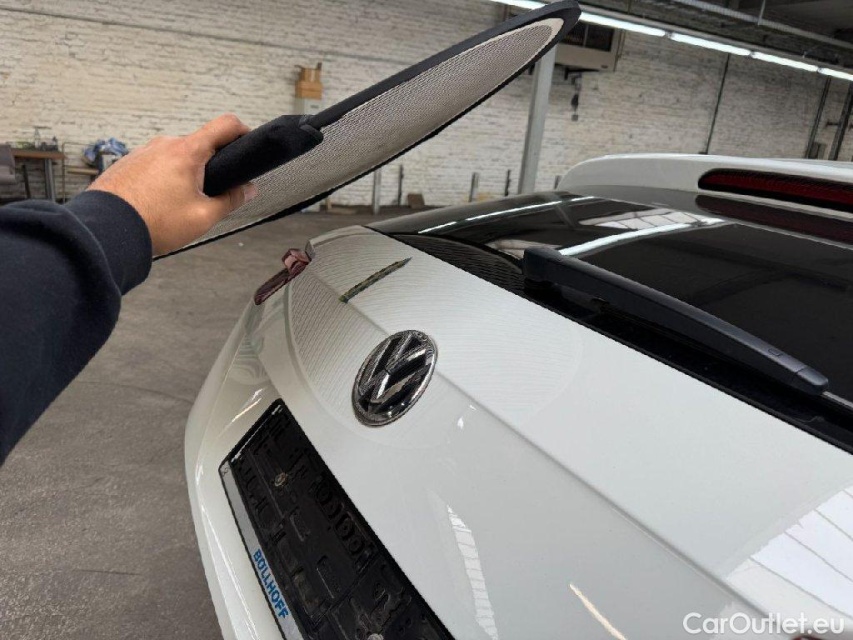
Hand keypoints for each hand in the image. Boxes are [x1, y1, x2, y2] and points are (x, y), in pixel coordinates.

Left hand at [89, 114, 257, 255]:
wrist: (107, 230)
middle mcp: (164, 145)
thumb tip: (247, 190)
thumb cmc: (153, 222)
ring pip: (176, 157)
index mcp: (187, 152)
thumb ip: (231, 200)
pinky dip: (162, 180)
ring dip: (184, 175)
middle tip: (210, 194)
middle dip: (210, 167)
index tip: (247, 142)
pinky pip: (155, 166)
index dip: (243, 131)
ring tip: (178, 205)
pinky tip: (159, 204)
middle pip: (199, 146)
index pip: (225, 125)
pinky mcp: (128, 163)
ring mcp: (143, 152)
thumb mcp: (204, 217)